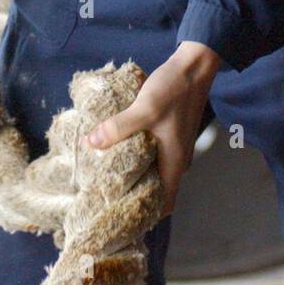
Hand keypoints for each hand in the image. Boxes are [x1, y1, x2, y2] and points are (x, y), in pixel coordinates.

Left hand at [81, 41, 222, 217]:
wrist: (194, 65)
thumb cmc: (174, 90)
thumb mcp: (145, 109)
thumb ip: (118, 128)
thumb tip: (89, 144)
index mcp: (175, 163)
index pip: (163, 205)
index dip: (144, 216)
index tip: (120, 220)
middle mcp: (176, 160)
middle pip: (155, 189)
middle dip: (132, 195)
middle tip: (103, 197)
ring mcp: (173, 146)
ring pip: (152, 170)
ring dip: (132, 173)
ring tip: (103, 173)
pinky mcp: (168, 132)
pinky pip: (150, 152)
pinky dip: (135, 155)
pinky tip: (116, 146)